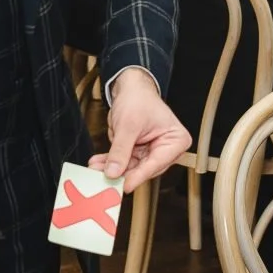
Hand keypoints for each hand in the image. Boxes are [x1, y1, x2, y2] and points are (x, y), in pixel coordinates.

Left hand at [92, 68, 190, 192]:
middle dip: (122, 172)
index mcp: (176, 140)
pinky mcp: (139, 152)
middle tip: (105, 177)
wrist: (130, 87)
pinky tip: (98, 163)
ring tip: (96, 168)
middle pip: (144, 168)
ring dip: (112, 168)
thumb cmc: (138, 98)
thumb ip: (121, 150)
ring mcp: (152, 151)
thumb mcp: (128, 124)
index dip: (139, 175)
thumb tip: (114, 171)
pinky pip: (124, 161)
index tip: (125, 185)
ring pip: (131, 167)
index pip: (156, 163)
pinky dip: (110, 162)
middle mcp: (167, 148)